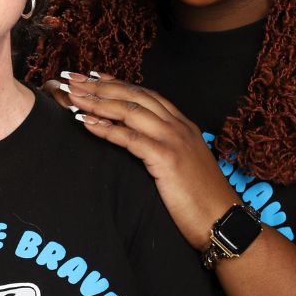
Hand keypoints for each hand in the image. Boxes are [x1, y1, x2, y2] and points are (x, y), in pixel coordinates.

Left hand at [53, 72, 232, 247]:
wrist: (222, 220)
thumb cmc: (201, 200)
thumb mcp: (182, 166)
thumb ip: (164, 149)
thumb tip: (140, 146)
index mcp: (183, 125)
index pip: (146, 95)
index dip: (118, 83)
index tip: (94, 76)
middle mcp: (178, 126)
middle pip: (134, 96)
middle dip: (100, 85)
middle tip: (73, 78)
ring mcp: (174, 140)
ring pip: (130, 110)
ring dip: (97, 101)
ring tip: (72, 96)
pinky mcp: (166, 158)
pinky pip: (129, 138)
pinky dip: (105, 128)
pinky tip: (85, 122)